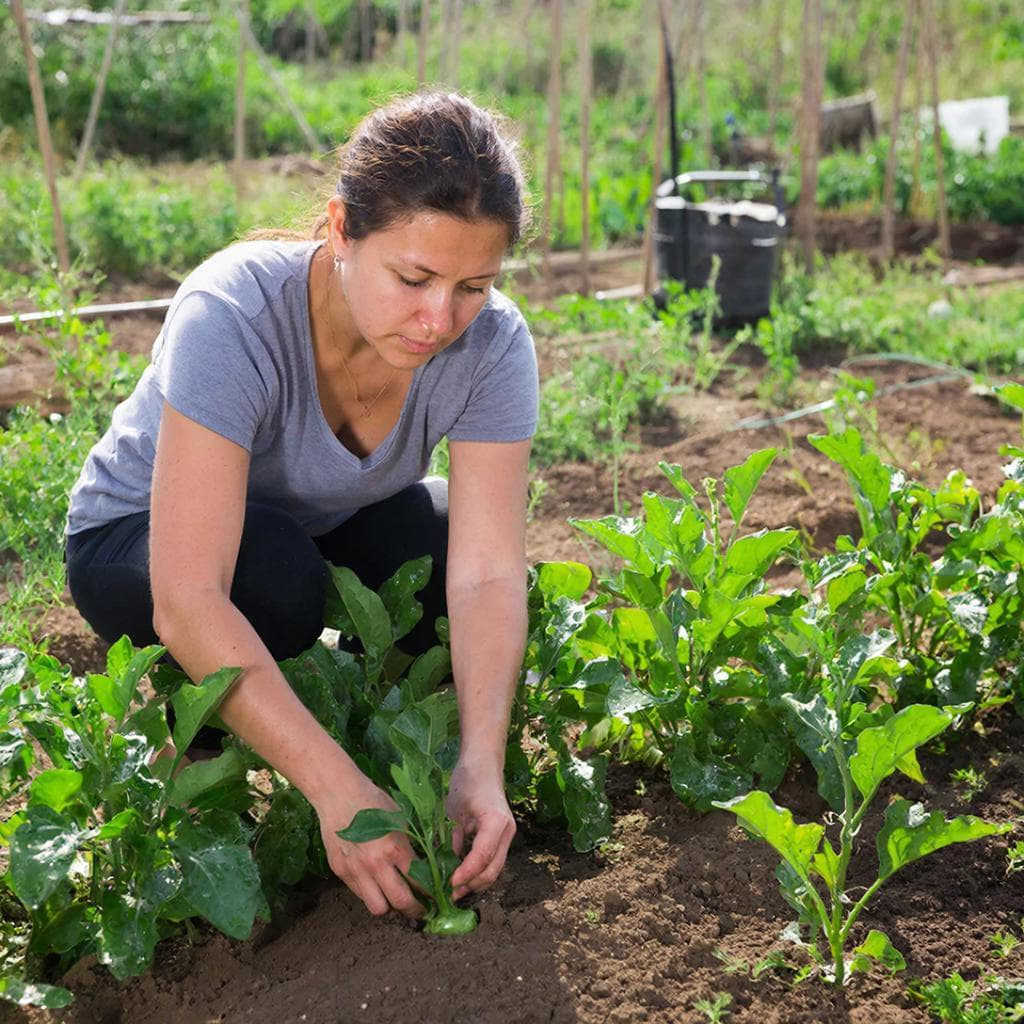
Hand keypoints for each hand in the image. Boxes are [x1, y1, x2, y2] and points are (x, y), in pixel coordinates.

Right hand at [315, 775, 423, 919]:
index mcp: (394, 848)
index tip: (434, 897)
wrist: (338, 794)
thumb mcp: (399, 819)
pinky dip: (370, 894)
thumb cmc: (372, 801)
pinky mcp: (340, 872)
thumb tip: (423, 865)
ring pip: (377, 907)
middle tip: (421, 909)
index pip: (418, 882)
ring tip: (395, 898)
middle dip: (415, 909)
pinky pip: (359, 894)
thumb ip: (409, 845)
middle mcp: (375, 864)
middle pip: (400, 902)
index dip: (429, 894)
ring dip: (389, 906)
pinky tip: (375, 884)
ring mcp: (356, 871)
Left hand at [446, 755, 515, 900]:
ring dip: (475, 882)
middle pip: (493, 869)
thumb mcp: (454, 808)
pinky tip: (462, 876)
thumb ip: (453, 836)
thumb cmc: (467, 781)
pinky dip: (478, 872)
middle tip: (449, 894)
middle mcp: (506, 831)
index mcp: (495, 821)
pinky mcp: (502, 837)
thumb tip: (447, 863)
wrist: (483, 764)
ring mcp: (507, 835)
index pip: (482, 856)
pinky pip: (492, 861)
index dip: (466, 874)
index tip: (449, 884)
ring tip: (454, 889)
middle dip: (471, 885)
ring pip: (494, 869)